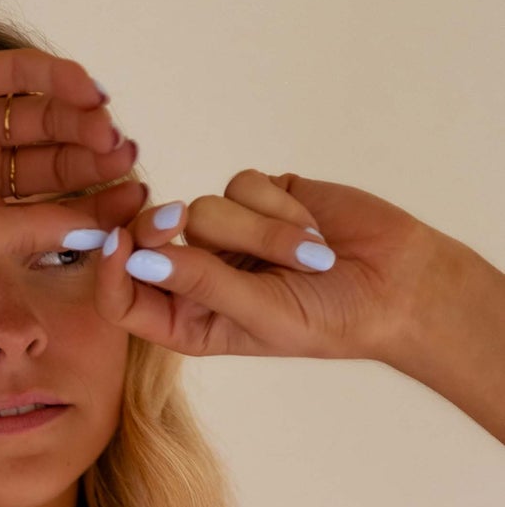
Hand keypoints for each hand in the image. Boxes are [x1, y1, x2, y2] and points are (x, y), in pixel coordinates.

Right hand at [0, 49, 151, 269]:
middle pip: (54, 162)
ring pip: (43, 117)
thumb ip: (24, 233)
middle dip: (95, 163)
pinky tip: (87, 93)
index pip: (50, 209)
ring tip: (110, 134)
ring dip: (81, 123)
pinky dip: (55, 77)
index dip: (94, 207)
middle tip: (128, 165)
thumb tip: (92, 232)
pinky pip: (17, 74)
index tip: (132, 208)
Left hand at [95, 169, 442, 362]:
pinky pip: (243, 184)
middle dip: (168, 230)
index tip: (117, 242)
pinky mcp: (258, 198)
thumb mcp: (261, 314)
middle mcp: (197, 278)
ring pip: (203, 208)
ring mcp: (226, 235)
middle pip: (152, 239)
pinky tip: (312, 229)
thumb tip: (140, 261)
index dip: (111, 271)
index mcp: (185, 323)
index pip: (124, 300)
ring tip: (306, 256)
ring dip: (256, 228)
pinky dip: (278, 204)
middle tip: (179, 221)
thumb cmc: (328, 318)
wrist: (395, 283)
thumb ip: (201, 284)